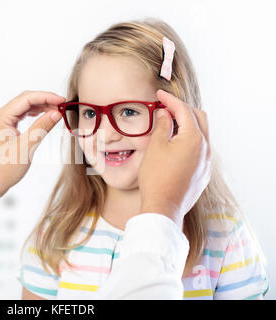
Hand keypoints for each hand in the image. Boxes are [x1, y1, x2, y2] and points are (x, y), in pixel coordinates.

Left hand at [0, 90, 64, 214]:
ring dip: (40, 107)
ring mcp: (1, 123)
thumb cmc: (3, 170)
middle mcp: (0, 117)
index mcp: (2, 117)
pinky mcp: (4, 130)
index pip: (27, 98)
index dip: (46, 97)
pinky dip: (34, 116)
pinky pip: (20, 117)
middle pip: (25, 100)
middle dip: (44, 100)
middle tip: (62, 105)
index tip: (62, 100)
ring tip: (56, 111)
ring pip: (23, 108)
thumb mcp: (26, 147)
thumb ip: (41, 127)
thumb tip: (56, 113)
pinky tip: (44, 118)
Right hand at [138, 89, 211, 227]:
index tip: (159, 95)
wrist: (163, 207)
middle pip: (199, 118)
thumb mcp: (155, 147)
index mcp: (194, 139)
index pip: (184, 110)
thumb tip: (165, 114)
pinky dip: (190, 141)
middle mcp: (206, 148)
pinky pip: (200, 149)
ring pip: (201, 134)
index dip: (170, 100)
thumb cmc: (156, 178)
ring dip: (187, 125)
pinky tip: (175, 145)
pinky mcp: (203, 173)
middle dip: (182, 110)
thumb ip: (162, 126)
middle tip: (165, 108)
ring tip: (170, 125)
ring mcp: (207, 162)